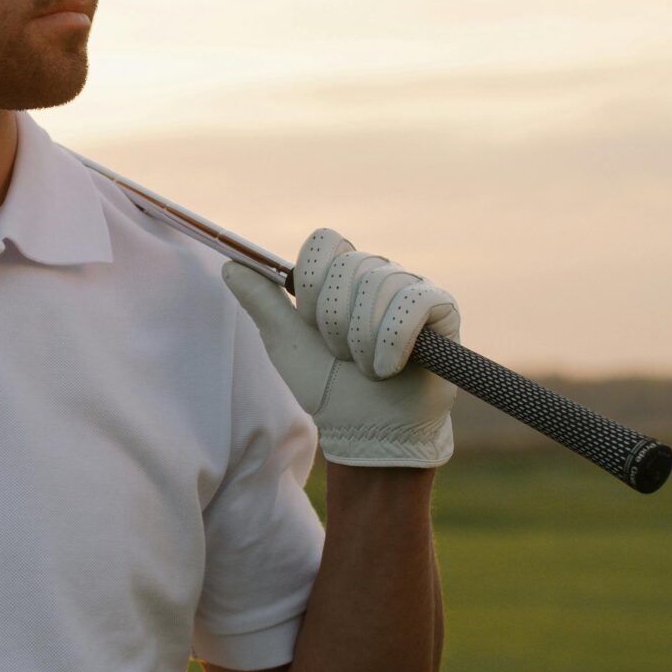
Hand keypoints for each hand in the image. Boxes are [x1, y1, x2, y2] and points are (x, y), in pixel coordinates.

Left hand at [222, 228, 460, 467]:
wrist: (368, 431)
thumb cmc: (328, 387)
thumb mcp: (285, 343)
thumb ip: (261, 301)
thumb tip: (229, 263)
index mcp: (339, 276)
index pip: (324, 241)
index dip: (310, 281)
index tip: (309, 322)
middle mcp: (377, 274)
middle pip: (349, 264)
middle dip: (333, 321)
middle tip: (339, 354)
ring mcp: (411, 289)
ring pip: (379, 284)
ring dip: (361, 339)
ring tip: (364, 368)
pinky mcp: (442, 309)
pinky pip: (415, 301)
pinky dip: (392, 341)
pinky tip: (388, 367)